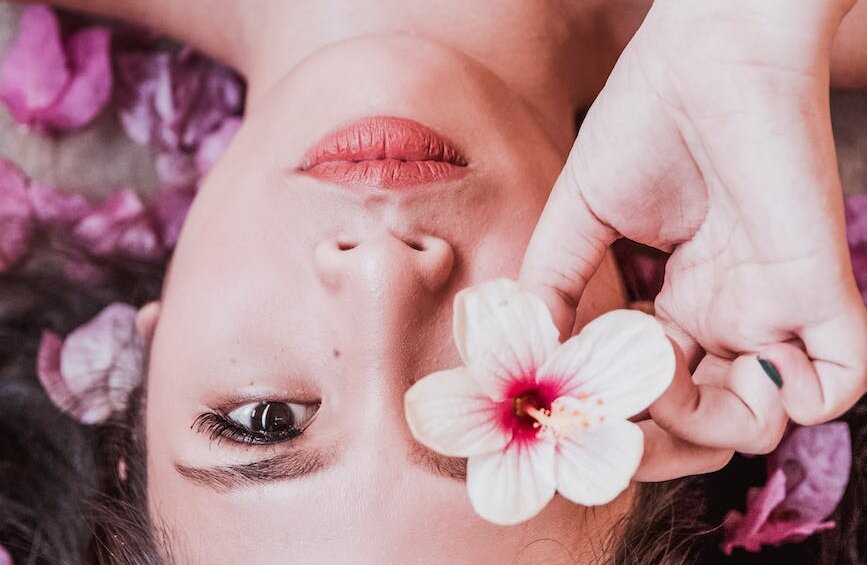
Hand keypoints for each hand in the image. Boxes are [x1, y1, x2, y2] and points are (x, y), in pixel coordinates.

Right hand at [520, 0, 866, 480]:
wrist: (709, 58)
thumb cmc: (643, 123)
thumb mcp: (577, 216)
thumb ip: (551, 286)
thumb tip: (525, 359)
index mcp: (669, 298)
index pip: (643, 386)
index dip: (607, 412)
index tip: (565, 415)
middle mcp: (719, 313)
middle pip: (696, 419)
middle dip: (652, 440)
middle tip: (610, 423)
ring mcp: (768, 309)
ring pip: (758, 420)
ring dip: (708, 427)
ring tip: (669, 376)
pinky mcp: (817, 292)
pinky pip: (836, 388)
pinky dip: (796, 405)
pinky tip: (742, 366)